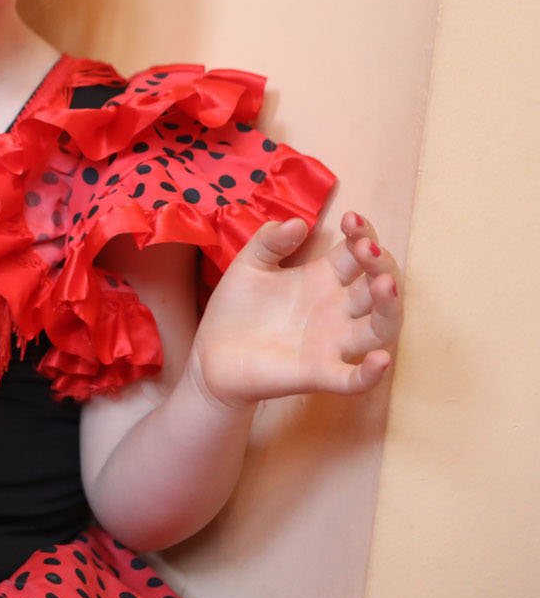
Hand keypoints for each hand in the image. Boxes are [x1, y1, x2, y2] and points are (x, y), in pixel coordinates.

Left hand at [190, 211, 402, 409]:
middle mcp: (336, 309)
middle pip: (376, 287)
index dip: (361, 234)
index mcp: (322, 278)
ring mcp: (331, 343)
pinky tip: (379, 359)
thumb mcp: (248, 265)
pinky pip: (352, 379)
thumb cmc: (236, 309)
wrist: (210, 356)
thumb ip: (269, 241)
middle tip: (366, 247)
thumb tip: (297, 223)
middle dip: (380, 264)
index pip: (355, 253)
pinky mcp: (318, 373)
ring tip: (385, 284)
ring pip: (379, 328)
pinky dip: (369, 373)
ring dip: (388, 307)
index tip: (351, 218)